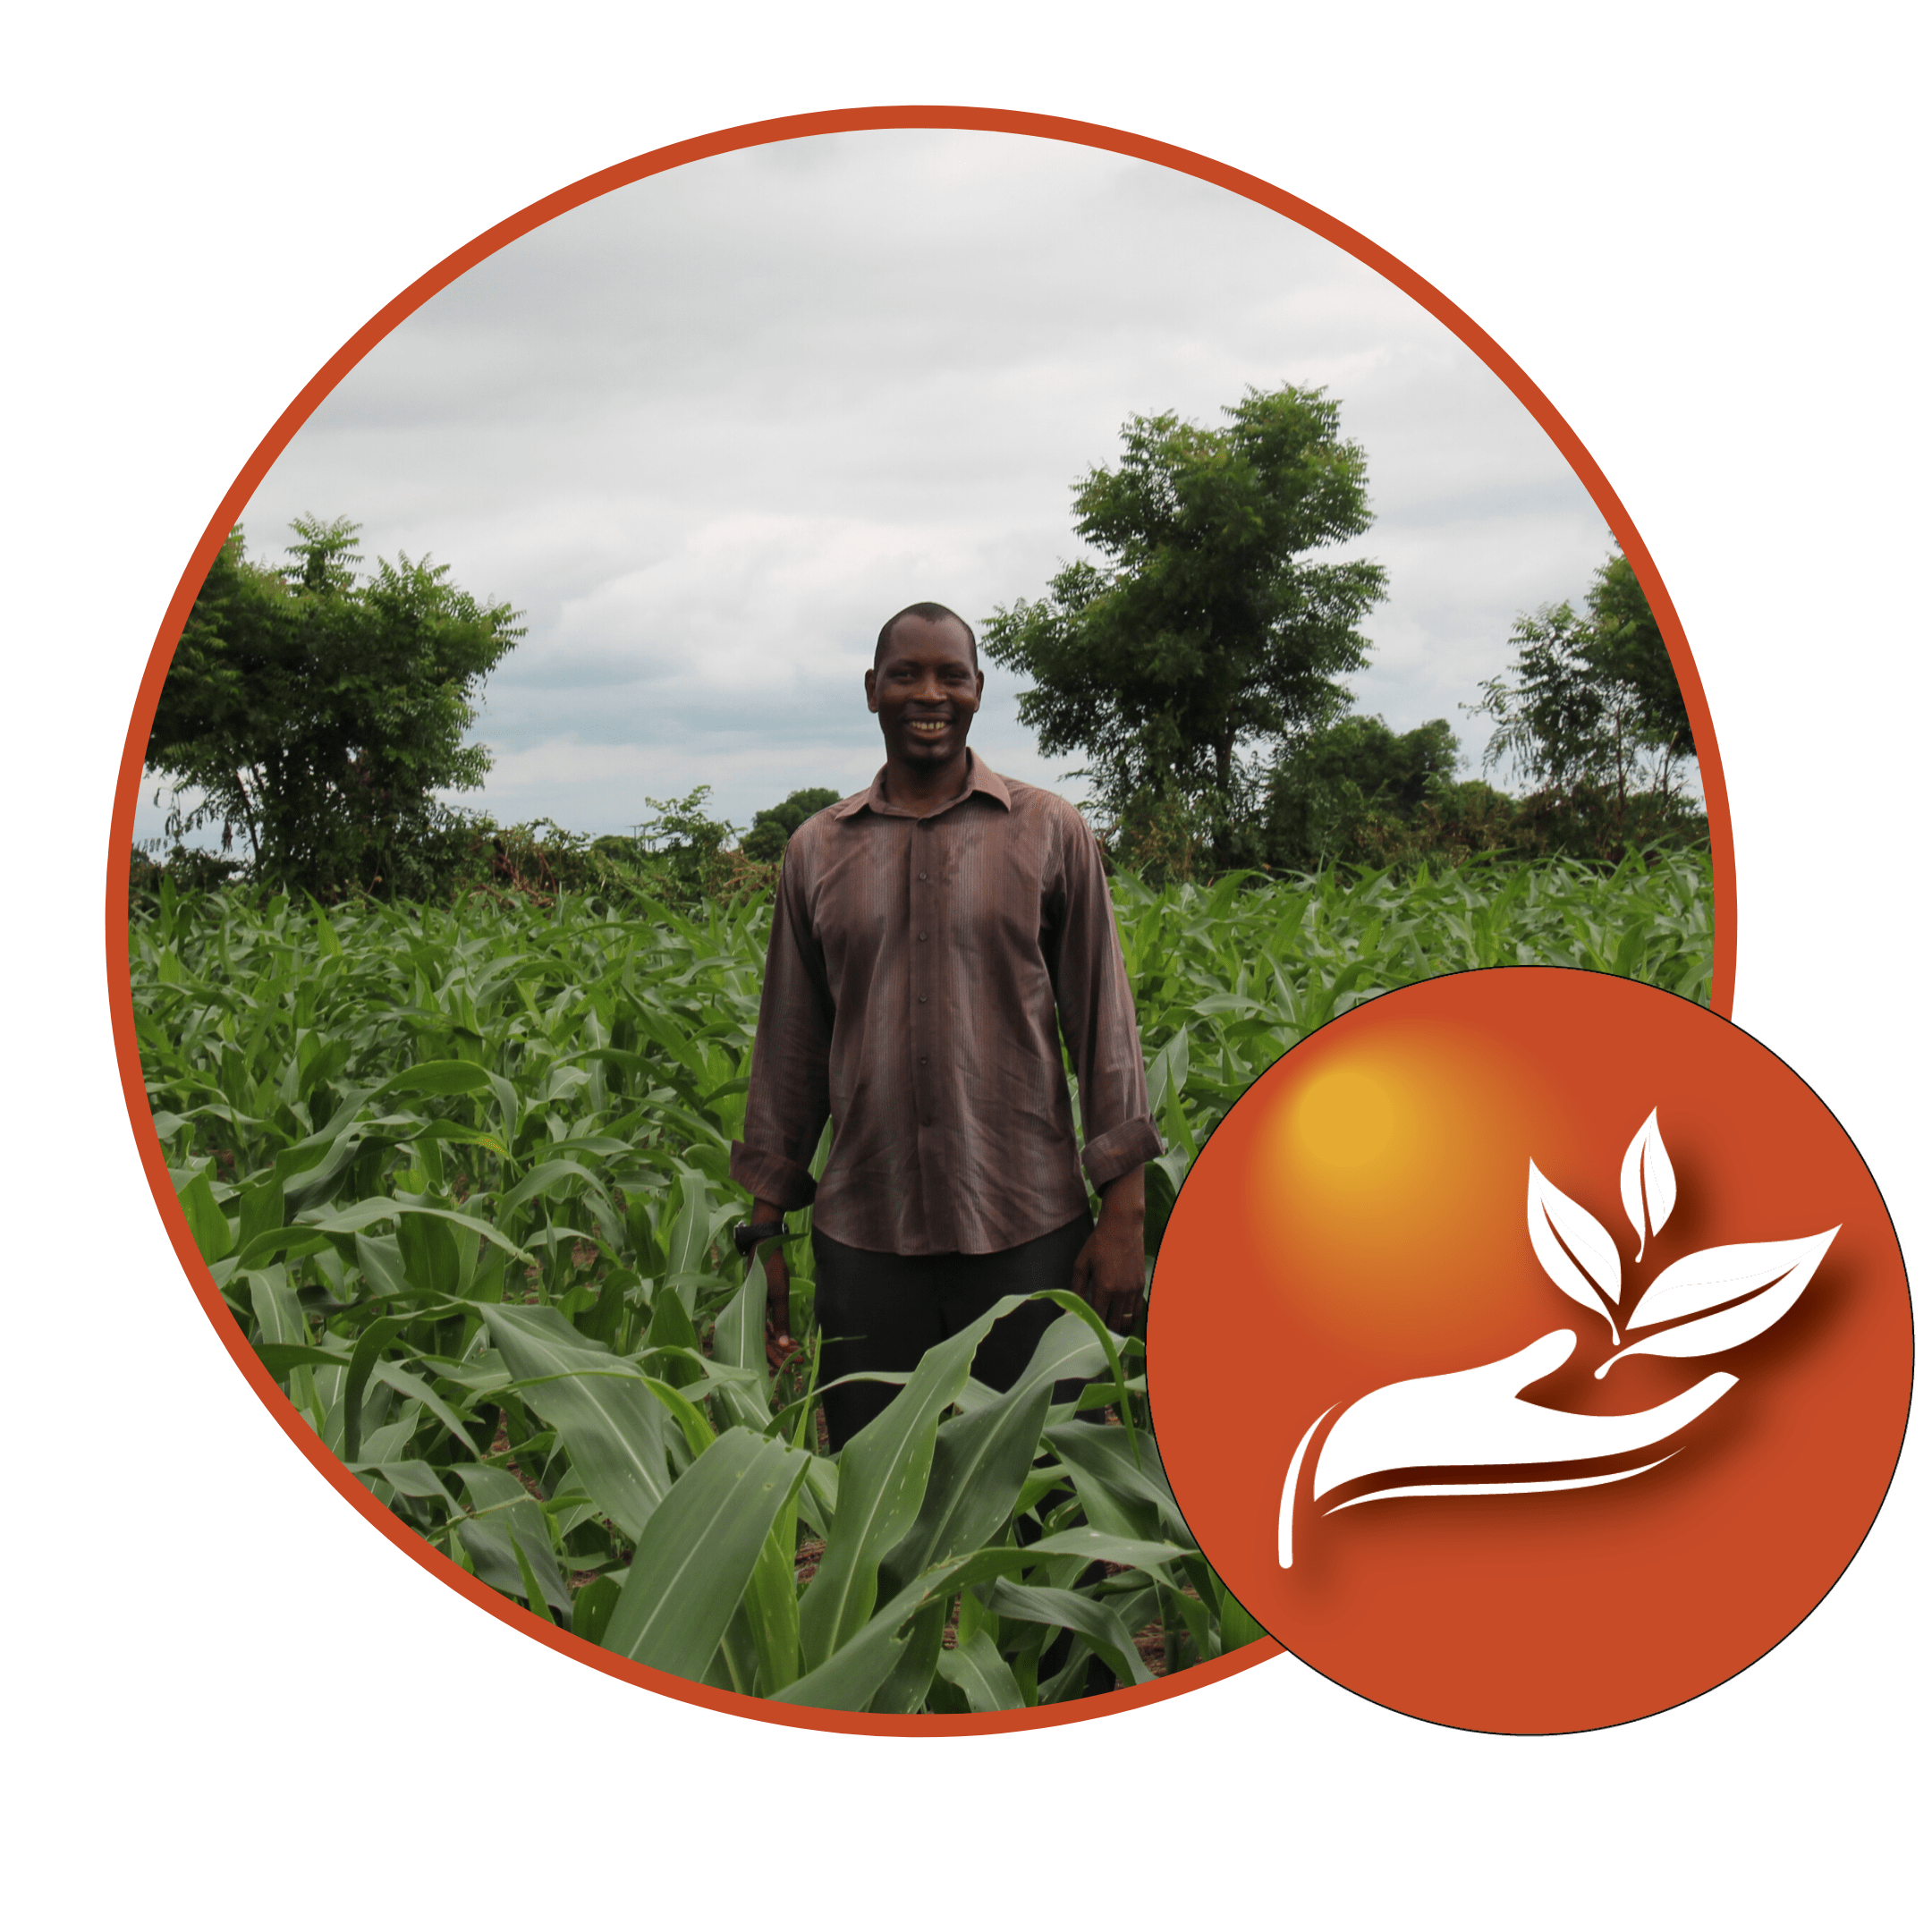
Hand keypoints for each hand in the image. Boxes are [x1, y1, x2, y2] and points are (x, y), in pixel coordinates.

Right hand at [761, 1242, 795, 1361]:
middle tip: (798, 1362)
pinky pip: (767, 1325)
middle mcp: (750, 1315)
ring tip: (797, 1352)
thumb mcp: (779, 1295)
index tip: (790, 1366)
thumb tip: (783, 1344)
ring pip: (767, 1335)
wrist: (764, 1247)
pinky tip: (789, 1339)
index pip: (763, 1345)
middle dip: (781, 1354)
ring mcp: (754, 1311)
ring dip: (781, 1344)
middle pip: (765, 1343)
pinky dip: (778, 1332)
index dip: (776, 1358)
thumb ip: (781, 1319)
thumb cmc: (771, 1269)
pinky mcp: (759, 1305)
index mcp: (752, 1315)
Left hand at [1072, 1168, 1145, 1333]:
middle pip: (1113, 1323)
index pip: (1098, 1318)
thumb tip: (1067, 1313)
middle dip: (1104, 1332)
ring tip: (1108, 1332)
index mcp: (1104, 1287)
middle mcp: (1121, 1291)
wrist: (1123, 1226)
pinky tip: (1122, 1321)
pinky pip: (1137, 1311)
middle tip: (1095, 1336)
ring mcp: (1133, 1289)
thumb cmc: (1098, 1244)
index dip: (1090, 1328)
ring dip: (1117, 1328)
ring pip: (1127, 1320)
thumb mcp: (1082, 1264)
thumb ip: (1075, 1290)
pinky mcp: (1141, 1285)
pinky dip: (1130, 1319)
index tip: (1084, 1333)